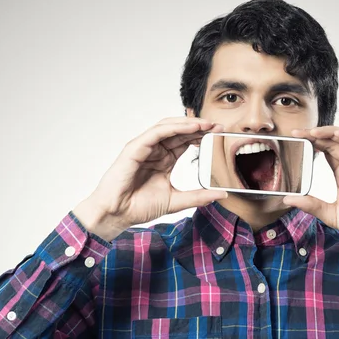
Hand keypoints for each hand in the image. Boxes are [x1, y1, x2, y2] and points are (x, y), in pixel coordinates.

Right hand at [73, 117, 226, 241]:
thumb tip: (221, 194)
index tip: (220, 135)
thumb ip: (198, 196)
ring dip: (188, 124)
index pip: (186, 142)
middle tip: (218, 126)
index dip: (203, 136)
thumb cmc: (139, 207)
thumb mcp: (176, 201)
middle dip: (200, 127)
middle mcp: (155, 150)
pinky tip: (189, 128)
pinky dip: (174, 128)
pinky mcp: (135, 148)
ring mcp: (145, 147)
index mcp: (165, 160)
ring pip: (169, 127)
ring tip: (206, 124)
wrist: (117, 215)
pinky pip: (156, 133)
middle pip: (180, 131)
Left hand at [283, 127, 338, 257]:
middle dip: (317, 134)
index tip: (295, 137)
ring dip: (333, 132)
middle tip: (299, 132)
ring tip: (315, 132)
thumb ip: (311, 205)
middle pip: (334, 141)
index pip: (325, 149)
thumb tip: (287, 199)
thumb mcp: (330, 214)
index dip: (311, 141)